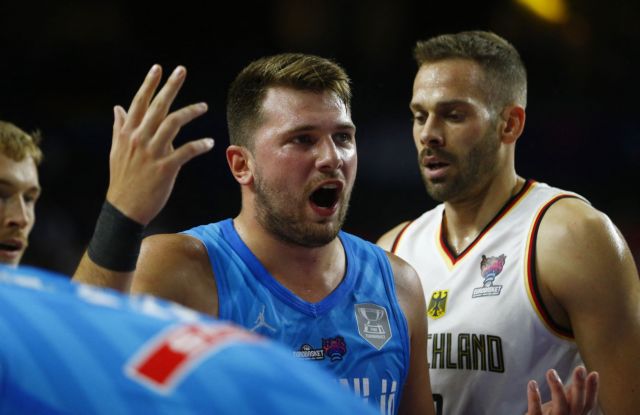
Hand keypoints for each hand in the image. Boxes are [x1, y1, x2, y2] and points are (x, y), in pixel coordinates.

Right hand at [106, 64, 213, 224]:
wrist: (124, 209)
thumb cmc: (123, 179)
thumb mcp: (117, 151)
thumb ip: (119, 127)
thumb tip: (117, 107)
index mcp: (128, 133)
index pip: (139, 103)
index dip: (149, 84)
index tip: (158, 68)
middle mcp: (139, 139)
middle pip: (157, 107)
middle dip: (170, 86)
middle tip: (181, 70)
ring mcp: (152, 153)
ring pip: (173, 123)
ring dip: (190, 112)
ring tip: (204, 106)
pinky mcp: (165, 168)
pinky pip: (186, 151)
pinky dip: (200, 145)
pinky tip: (210, 143)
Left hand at [526, 366, 598, 414]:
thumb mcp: (561, 406)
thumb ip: (569, 394)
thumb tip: (580, 375)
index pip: (587, 404)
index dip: (592, 390)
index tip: (594, 373)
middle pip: (577, 405)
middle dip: (580, 387)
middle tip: (580, 368)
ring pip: (560, 408)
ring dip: (557, 389)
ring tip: (551, 371)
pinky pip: (535, 411)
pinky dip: (534, 398)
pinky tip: (532, 383)